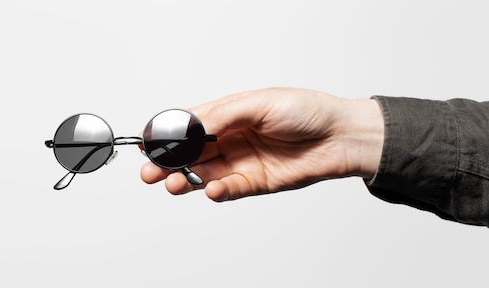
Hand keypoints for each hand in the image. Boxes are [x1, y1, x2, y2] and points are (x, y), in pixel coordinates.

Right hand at [140, 87, 383, 200]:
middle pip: (191, 154)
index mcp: (229, 115)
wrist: (340, 136)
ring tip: (172, 184)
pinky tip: (210, 189)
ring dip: (186, 180)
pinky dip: (217, 191)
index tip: (148, 143)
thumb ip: (221, 117)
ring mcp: (242, 162)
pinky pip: (229, 189)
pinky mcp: (255, 183)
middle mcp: (231, 139)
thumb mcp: (258, 104)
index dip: (168, 135)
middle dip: (168, 163)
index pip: (190, 126)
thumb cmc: (305, 111)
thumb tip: (188, 128)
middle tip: (150, 171)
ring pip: (204, 174)